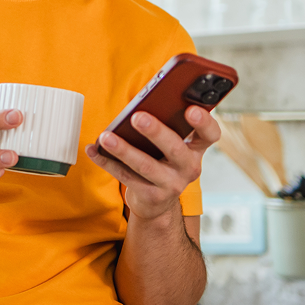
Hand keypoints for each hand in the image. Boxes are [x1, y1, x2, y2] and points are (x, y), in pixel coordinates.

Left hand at [86, 105, 219, 220]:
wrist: (157, 201)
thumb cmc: (162, 159)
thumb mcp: (171, 142)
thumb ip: (165, 123)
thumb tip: (141, 103)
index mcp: (196, 148)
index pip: (210, 134)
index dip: (204, 122)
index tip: (191, 110)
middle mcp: (188, 167)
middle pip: (175, 149)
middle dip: (156, 131)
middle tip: (138, 116)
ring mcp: (171, 184)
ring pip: (146, 166)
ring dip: (124, 149)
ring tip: (106, 136)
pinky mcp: (151, 196)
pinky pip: (125, 177)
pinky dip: (107, 162)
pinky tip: (94, 150)